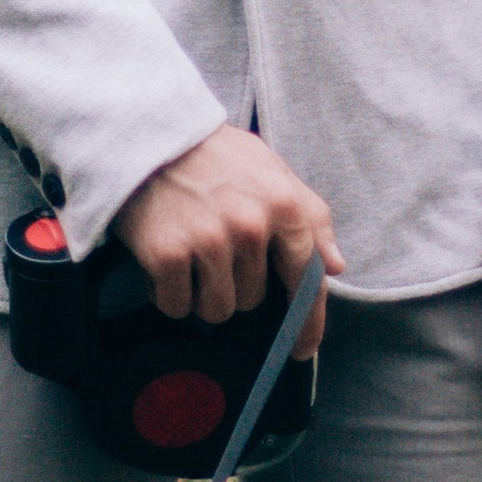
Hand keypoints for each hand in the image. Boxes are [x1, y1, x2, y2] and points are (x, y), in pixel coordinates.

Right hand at [116, 126, 342, 351]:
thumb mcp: (271, 170)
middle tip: (213, 249)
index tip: (302, 347)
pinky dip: (167, 294)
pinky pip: (176, 306)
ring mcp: (209, 241)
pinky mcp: (168, 254)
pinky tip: (163, 263)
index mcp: (284, 205)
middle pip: (253, 300)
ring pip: (218, 309)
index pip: (305, 278)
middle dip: (234, 285)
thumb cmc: (213, 154)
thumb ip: (309, 216)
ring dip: (201, 294)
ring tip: (188, 255)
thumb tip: (335, 265)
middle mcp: (251, 226)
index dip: (307, 320)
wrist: (147, 133)